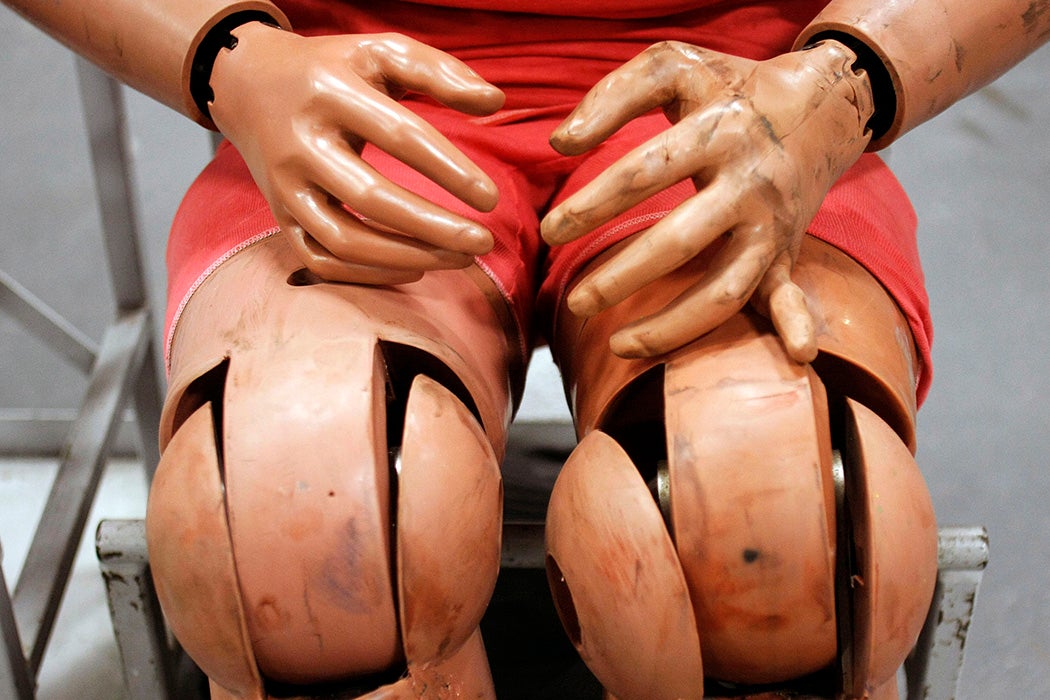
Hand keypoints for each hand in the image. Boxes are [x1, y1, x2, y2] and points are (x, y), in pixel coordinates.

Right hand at [208, 22, 505, 284]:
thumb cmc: (333, 70)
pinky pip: (323, 261)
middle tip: (483, 243)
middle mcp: (300, 144)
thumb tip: (496, 102)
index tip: (491, 199)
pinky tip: (415, 269)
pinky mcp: (280, 218)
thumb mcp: (381, 52)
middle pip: (372, 198)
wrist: (250, 85)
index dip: (449, 171)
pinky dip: (371, 275)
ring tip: (459, 260)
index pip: (400, 136)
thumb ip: (440, 72)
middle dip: (435, 228)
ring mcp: (285, 187)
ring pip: (345, 240)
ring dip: (408, 257)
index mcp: (331, 94)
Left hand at [541, 40, 873, 361]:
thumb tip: (559, 141)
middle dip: (622, 277)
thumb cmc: (730, 87)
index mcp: (718, 130)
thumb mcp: (674, 66)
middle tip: (575, 302)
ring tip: (620, 346)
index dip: (592, 204)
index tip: (550, 231)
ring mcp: (770, 223)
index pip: (644, 172)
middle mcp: (749, 182)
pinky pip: (788, 292)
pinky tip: (798, 356)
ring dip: (674, 325)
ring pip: (726, 287)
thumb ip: (613, 94)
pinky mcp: (786, 249)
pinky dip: (796, 323)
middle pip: (681, 241)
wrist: (821, 104)